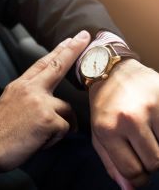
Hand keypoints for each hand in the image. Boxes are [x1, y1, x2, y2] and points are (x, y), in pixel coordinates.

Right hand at [0, 31, 90, 171]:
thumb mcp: (10, 103)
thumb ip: (29, 95)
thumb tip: (47, 98)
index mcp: (21, 86)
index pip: (42, 64)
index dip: (57, 51)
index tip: (68, 41)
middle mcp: (31, 90)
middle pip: (57, 66)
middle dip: (72, 50)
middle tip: (83, 37)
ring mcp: (40, 102)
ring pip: (66, 109)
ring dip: (59, 124)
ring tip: (42, 134)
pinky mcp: (48, 119)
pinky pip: (65, 127)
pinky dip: (55, 137)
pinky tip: (40, 140)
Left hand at [90, 59, 158, 188]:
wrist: (111, 71)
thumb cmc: (103, 106)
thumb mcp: (98, 134)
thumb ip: (112, 163)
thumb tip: (130, 189)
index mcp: (108, 129)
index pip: (132, 172)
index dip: (135, 175)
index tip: (135, 167)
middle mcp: (130, 118)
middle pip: (154, 162)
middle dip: (147, 159)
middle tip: (139, 143)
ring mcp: (152, 107)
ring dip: (158, 145)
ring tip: (146, 130)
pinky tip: (154, 121)